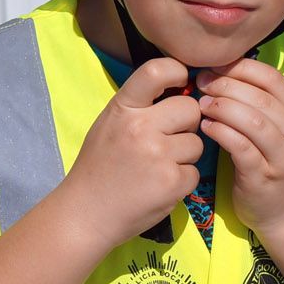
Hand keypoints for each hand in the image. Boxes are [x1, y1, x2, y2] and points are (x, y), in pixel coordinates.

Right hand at [62, 57, 203, 247]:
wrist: (86, 213)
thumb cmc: (99, 167)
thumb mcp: (109, 125)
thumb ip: (139, 107)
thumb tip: (180, 90)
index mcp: (123, 109)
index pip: (156, 71)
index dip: (177, 71)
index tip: (181, 82)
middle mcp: (141, 127)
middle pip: (191, 109)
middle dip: (187, 124)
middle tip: (168, 139)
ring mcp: (158, 155)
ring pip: (197, 143)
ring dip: (185, 156)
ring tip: (159, 167)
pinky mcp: (172, 182)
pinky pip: (195, 172)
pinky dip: (182, 180)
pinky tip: (160, 186)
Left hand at [197, 59, 283, 233]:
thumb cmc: (271, 162)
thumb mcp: (273, 129)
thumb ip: (256, 103)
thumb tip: (218, 72)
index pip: (273, 78)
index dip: (241, 67)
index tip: (214, 67)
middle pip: (261, 97)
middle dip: (227, 86)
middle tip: (201, 84)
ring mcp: (283, 157)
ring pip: (253, 121)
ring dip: (223, 108)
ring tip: (201, 105)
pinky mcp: (263, 177)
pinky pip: (241, 147)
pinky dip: (221, 132)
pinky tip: (206, 127)